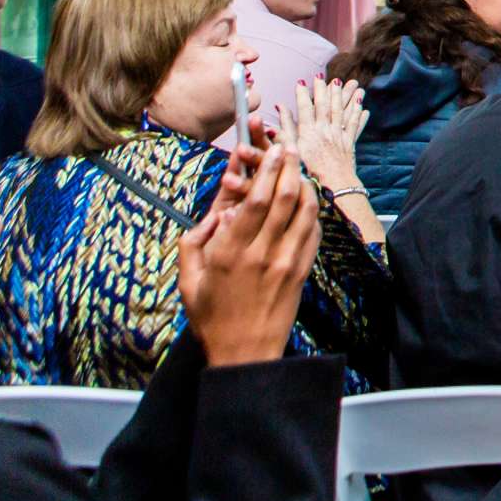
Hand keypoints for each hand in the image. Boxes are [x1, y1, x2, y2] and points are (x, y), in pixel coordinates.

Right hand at [177, 141, 319, 366]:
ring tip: (300, 167)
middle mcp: (263, 253)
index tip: (273, 151)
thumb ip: (194, 243)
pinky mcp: (302, 271)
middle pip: (286, 198)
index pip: (257, 200)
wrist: (245, 353)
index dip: (268, 170)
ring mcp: (287, 262)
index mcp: (231, 253)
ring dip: (305, 184)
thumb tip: (214, 214)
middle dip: (290, 167)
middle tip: (290, 147)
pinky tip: (307, 199)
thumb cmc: (212, 318)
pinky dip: (312, 211)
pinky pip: (313, 232)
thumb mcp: (188, 282)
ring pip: (305, 212)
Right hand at [271, 79, 368, 197]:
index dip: (303, 94)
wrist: (332, 186)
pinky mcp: (349, 144)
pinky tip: (363, 107)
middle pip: (326, 105)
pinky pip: (355, 127)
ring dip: (347, 97)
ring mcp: (339, 136)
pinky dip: (359, 116)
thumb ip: (284, 130)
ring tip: (353, 84)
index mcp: (308, 132)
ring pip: (343, 112)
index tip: (301, 83)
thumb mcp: (290, 151)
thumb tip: (279, 110)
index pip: (305, 108)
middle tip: (327, 77)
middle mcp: (325, 131)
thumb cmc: (307, 173)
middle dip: (326, 90)